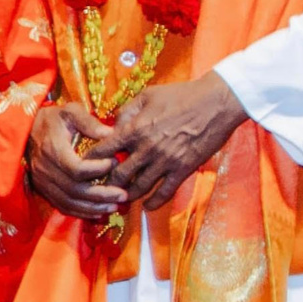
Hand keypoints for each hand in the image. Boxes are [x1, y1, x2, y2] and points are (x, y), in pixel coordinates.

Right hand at [26, 100, 125, 219]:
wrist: (27, 130)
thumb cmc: (53, 120)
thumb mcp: (70, 112)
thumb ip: (90, 122)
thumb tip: (112, 134)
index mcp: (53, 150)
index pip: (76, 168)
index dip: (98, 170)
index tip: (115, 162)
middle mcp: (45, 170)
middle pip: (75, 189)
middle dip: (101, 194)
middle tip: (124, 194)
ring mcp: (43, 182)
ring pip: (69, 202)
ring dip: (93, 207)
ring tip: (115, 206)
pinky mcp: (44, 190)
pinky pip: (62, 206)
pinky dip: (81, 212)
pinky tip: (98, 212)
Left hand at [101, 72, 249, 210]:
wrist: (217, 102)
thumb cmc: (181, 95)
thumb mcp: (147, 96)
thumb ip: (126, 112)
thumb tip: (113, 127)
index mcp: (134, 129)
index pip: (103, 151)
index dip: (91, 162)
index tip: (85, 167)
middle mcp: (146, 149)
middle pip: (118, 175)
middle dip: (106, 183)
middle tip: (100, 189)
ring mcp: (165, 161)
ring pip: (139, 187)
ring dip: (127, 195)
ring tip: (120, 199)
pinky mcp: (183, 169)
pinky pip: (165, 191)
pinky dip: (154, 202)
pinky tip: (147, 206)